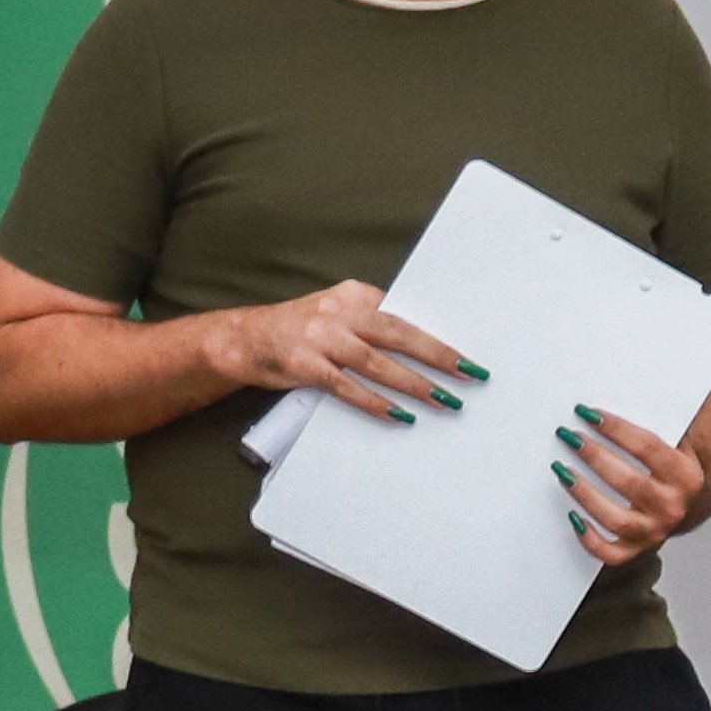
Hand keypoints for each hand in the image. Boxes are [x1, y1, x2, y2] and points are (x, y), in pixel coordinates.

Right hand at [221, 277, 475, 423]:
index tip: (466, 352)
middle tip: (469, 374)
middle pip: (398, 332)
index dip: (437, 334)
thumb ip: (372, 324)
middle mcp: (339, 312)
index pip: (405, 313)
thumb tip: (423, 349)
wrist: (242, 339)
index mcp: (354, 296)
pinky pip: (345, 386)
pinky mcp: (303, 364)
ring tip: (443, 400)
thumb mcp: (336, 314)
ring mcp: (320, 337)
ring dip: (412, 383)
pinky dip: (373, 401)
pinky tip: (398, 415)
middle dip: (437, 355)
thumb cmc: (299, 331)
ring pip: (376, 361)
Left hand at [552, 401, 707, 569]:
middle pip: (628, 481)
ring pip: (615, 519)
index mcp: (686, 478)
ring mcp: (655, 531)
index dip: (615, 428)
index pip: (647, 448)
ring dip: (585, 493)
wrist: (684, 503)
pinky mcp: (637, 549)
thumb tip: (604, 411)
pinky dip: (589, 539)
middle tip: (569, 436)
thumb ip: (650, 429)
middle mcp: (673, 507)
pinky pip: (610, 553)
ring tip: (562, 470)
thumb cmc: (669, 468)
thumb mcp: (676, 445)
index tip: (588, 414)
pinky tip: (573, 517)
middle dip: (594, 456)